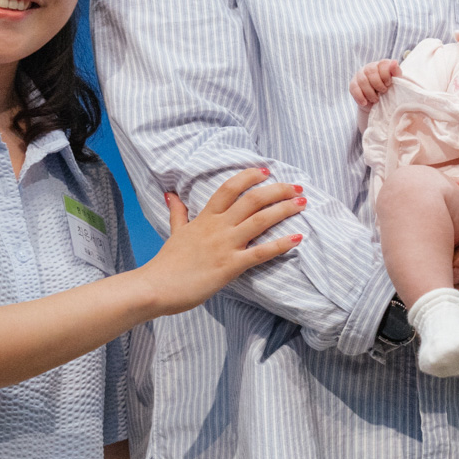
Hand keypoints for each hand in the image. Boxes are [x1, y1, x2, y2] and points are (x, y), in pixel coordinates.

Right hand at [141, 168, 304, 314]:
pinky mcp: (230, 266)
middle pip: (252, 200)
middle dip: (277, 190)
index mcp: (205, 218)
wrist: (155, 288)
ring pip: (260, 220)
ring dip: (284, 209)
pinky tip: (297, 238)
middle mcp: (217, 227)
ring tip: (302, 203)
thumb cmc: (167, 263)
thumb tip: (171, 194)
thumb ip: (178, 212)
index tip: (266, 170)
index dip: (249, 176)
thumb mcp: (174, 232)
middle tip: (297, 187)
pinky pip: (260, 253)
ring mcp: (225, 245)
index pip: (229, 188)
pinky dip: (280, 245)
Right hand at [350, 59, 401, 107]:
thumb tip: (394, 62)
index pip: (382, 64)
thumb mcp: (397, 82)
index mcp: (382, 64)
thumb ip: (396, 72)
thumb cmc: (391, 90)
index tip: (389, 84)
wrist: (380, 104)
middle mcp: (370, 67)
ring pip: (362, 81)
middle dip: (378, 84)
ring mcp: (360, 74)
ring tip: (376, 100)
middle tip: (383, 92)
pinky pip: (354, 88)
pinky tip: (365, 102)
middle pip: (370, 71)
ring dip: (370, 92)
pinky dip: (360, 96)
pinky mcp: (353, 83)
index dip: (386, 76)